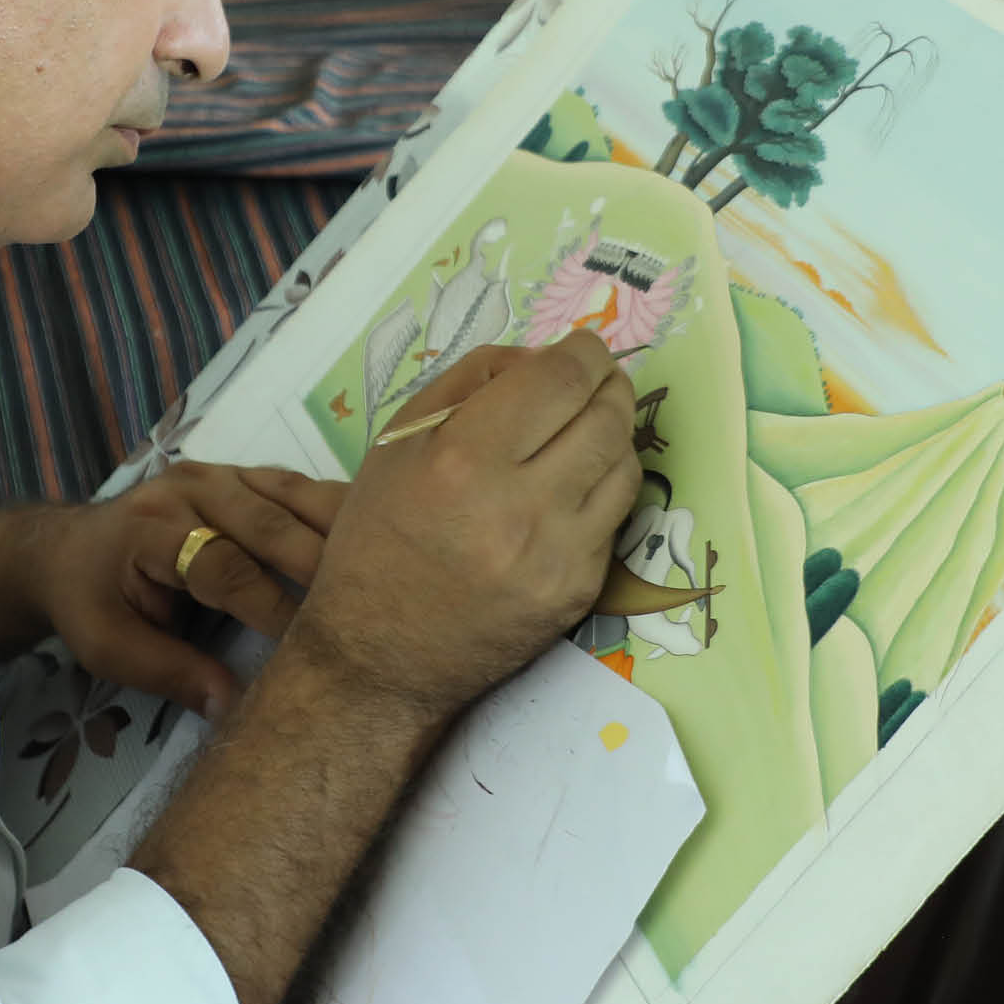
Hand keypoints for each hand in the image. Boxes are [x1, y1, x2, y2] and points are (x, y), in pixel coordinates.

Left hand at [35, 461, 347, 720]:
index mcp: (150, 529)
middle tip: (370, 607)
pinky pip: (296, 487)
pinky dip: (334, 510)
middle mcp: (188, 489)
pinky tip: (373, 533)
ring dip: (340, 530)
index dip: (270, 605)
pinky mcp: (242, 475)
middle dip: (321, 566)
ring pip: (291, 495)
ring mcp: (219, 475)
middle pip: (267, 524)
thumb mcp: (109, 647)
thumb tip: (235, 709)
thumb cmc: (89, 601)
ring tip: (388, 568)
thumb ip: (170, 672)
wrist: (67, 549)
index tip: (313, 644)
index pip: (221, 566)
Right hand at [285, 330, 641, 721]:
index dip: (585, 351)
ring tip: (588, 428)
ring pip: (625, 465)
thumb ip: (470, 382)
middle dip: (610, 385)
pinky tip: (576, 484)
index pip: (561, 379)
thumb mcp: (397, 442)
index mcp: (462, 458)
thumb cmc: (379, 536)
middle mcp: (517, 506)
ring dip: (614, 434)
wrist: (379, 655)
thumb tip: (540, 357)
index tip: (582, 348)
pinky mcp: (578, 593)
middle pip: (607, 416)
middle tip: (597, 380)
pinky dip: (603, 489)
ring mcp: (557, 556)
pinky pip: (616, 519)